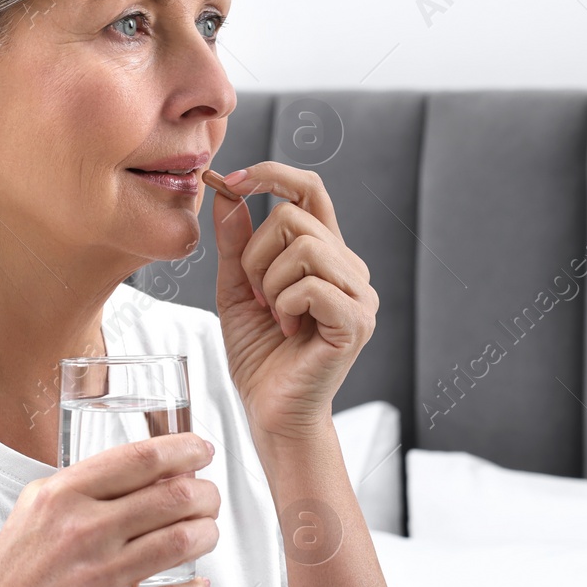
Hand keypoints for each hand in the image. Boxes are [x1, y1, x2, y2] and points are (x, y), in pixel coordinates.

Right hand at [0, 432, 219, 586]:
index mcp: (65, 494)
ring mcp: (98, 574)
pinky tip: (199, 584)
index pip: (141, 458)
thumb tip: (144, 468)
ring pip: (181, 542)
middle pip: (173, 496)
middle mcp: (84, 530)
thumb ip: (83, 482)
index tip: (202, 450)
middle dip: (207, 492)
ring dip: (207, 533)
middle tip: (209, 496)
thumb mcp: (35, 505)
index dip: (185, 450)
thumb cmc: (16, 567)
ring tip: (206, 531)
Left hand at [210, 163, 378, 442]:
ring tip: (273, 314)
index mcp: (325, 253)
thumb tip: (228, 194)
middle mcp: (349, 267)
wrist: (271, 411)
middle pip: (294, 216)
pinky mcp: (356, 321)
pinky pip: (311, 286)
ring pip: (304, 246)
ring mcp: (359, 294)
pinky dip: (284, 305)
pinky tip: (287, 329)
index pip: (309, 188)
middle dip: (255, 254)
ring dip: (269, 282)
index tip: (230, 182)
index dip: (271, 175)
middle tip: (256, 296)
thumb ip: (235, 243)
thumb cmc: (260, 355)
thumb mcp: (236, 290)